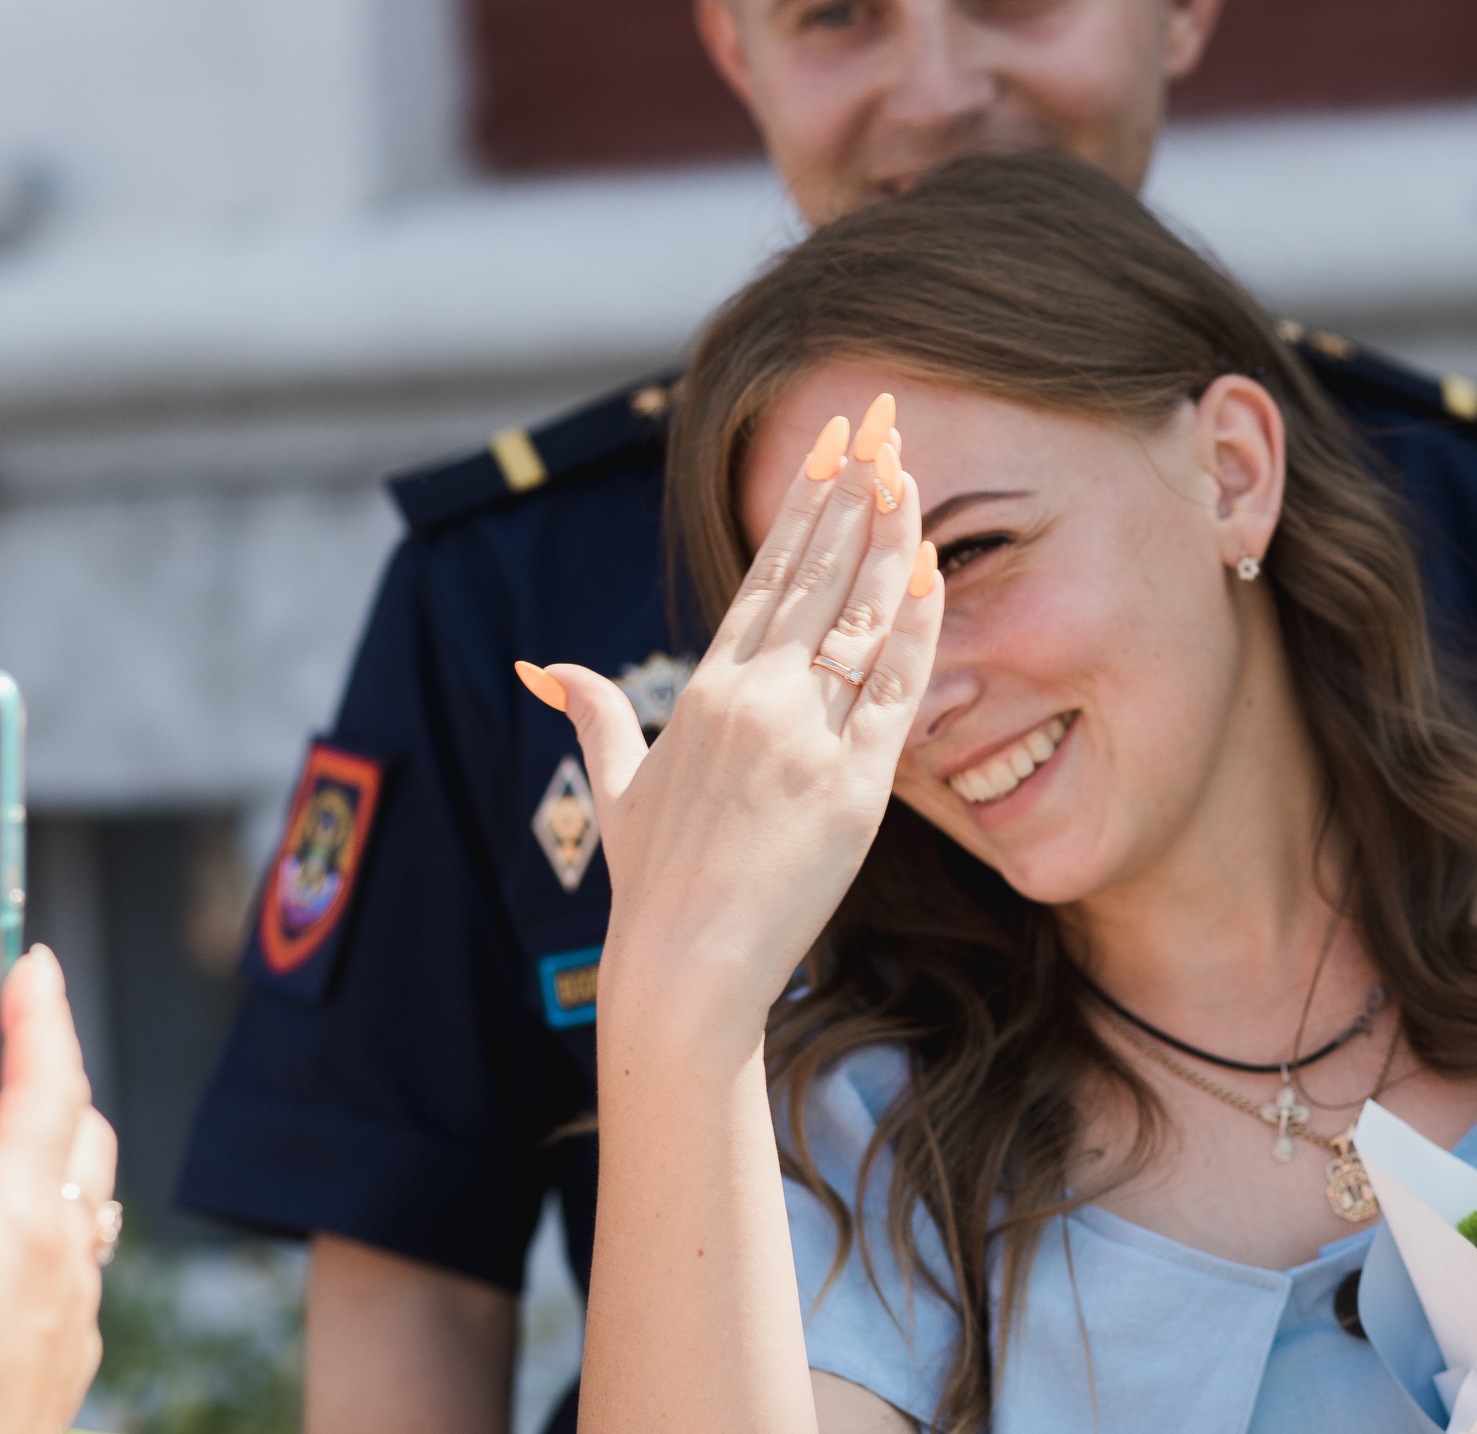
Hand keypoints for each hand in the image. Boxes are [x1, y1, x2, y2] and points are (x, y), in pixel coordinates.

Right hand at [0, 943, 118, 1433]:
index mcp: (21, 1213)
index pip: (43, 1081)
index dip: (38, 1012)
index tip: (33, 956)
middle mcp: (66, 1247)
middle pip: (79, 1122)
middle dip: (57, 1056)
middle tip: (26, 1006)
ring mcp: (75, 1298)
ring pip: (91, 1181)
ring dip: (66, 1126)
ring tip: (26, 1094)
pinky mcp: (71, 1342)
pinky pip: (84, 1242)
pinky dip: (64, 1198)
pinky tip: (35, 1204)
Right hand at [524, 394, 942, 1036]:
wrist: (685, 966)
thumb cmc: (652, 885)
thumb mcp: (618, 787)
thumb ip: (592, 713)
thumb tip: (540, 666)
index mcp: (703, 690)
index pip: (765, 576)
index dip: (801, 506)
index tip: (829, 449)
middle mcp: (753, 700)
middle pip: (816, 575)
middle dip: (852, 493)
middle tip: (882, 424)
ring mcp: (804, 739)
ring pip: (859, 618)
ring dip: (891, 542)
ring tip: (913, 476)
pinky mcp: (852, 787)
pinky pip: (895, 691)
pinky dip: (918, 628)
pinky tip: (935, 574)